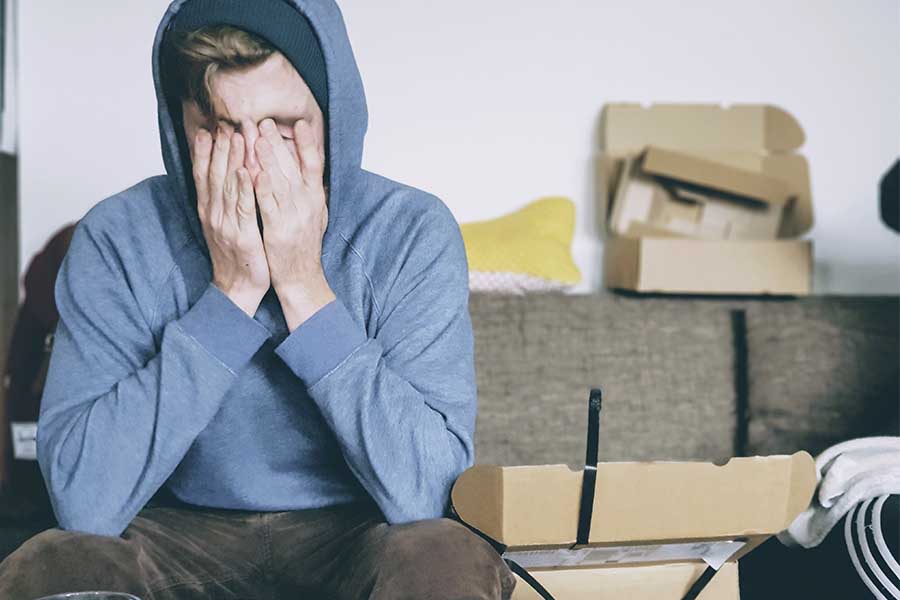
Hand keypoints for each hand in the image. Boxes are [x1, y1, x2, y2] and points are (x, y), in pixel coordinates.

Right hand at [192, 124, 270, 316]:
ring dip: (231, 159)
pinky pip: (242, 208)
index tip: (208, 128)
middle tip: (225, 123)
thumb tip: (223, 175)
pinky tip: (245, 171)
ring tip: (236, 136)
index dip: (205, 151)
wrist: (237, 288)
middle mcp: (213, 214)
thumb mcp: (223, 224)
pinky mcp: (242, 235)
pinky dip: (242, 188)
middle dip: (220, 147)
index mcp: (208, 210)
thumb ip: (222, 200)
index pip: (203, 175)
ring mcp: (225, 224)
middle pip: (214, 174)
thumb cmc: (235, 255)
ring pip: (227, 186)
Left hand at [253, 117, 334, 325]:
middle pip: (292, 167)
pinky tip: (251, 172)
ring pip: (279, 181)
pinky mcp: (278, 230)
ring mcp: (294, 217)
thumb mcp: (316, 215)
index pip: (314, 164)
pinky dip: (261, 187)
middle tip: (262, 121)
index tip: (300, 123)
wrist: (301, 278)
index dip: (308, 143)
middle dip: (277, 142)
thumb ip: (311, 192)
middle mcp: (308, 204)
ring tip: (255, 136)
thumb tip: (310, 169)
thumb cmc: (303, 246)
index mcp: (316, 199)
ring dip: (267, 158)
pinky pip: (268, 205)